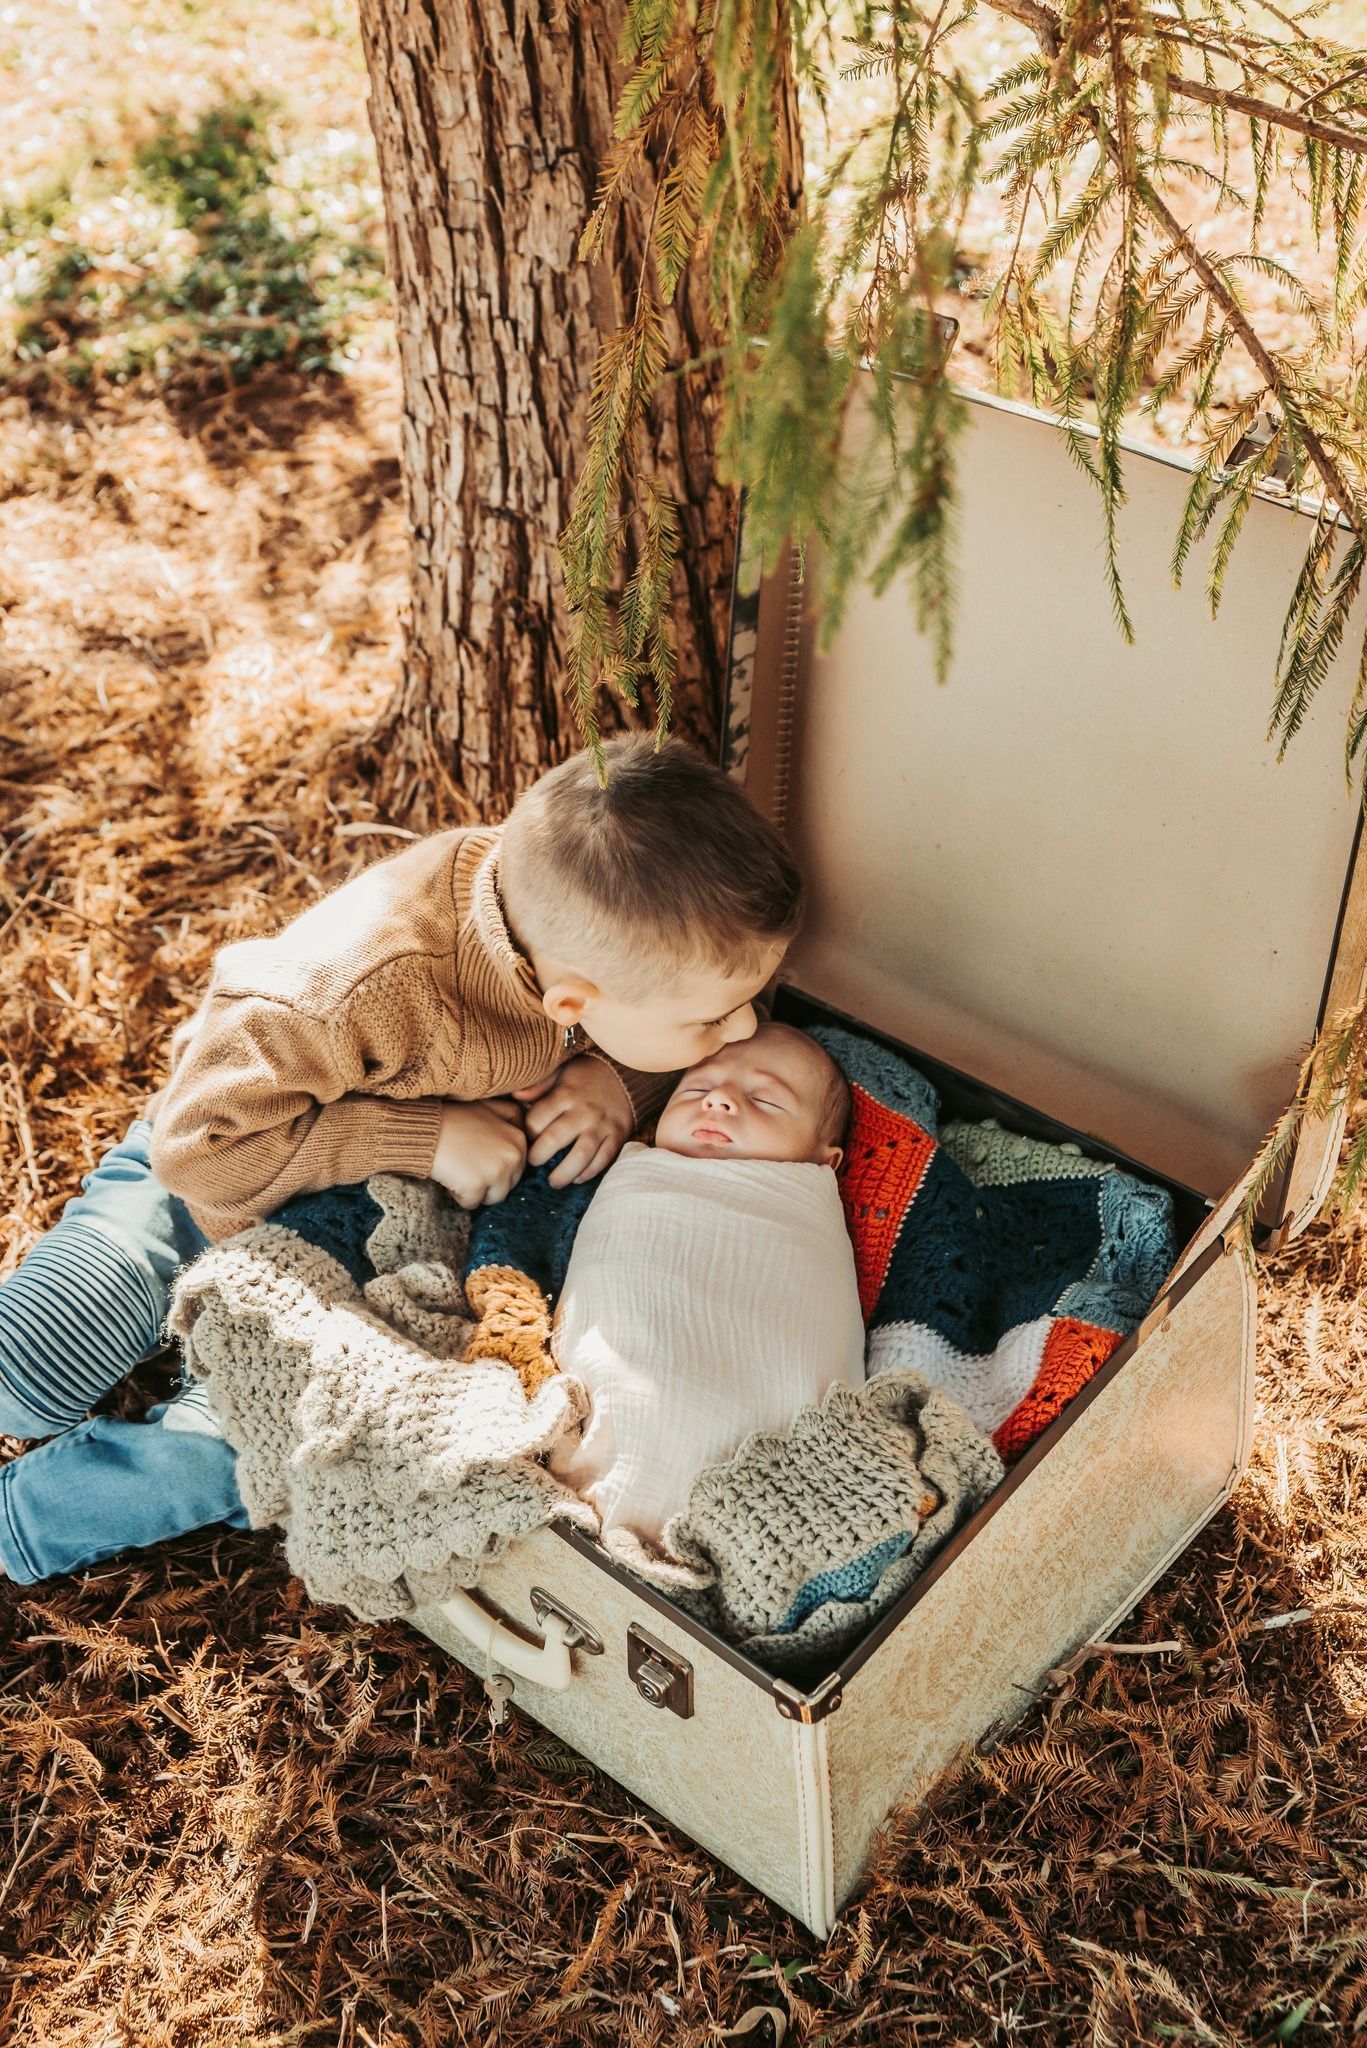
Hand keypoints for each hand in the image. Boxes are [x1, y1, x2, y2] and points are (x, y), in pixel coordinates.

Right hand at [431, 1098, 527, 1207]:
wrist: (424, 1128)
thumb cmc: (453, 1118)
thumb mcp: (490, 1108)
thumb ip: (513, 1118)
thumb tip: (529, 1133)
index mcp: (519, 1139)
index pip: (516, 1168)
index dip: (493, 1164)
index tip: (477, 1152)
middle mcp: (514, 1155)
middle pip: (507, 1185)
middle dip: (487, 1180)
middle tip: (466, 1161)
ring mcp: (497, 1171)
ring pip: (492, 1198)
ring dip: (476, 1190)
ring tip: (460, 1169)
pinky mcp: (478, 1186)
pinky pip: (472, 1204)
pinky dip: (458, 1196)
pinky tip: (450, 1176)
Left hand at [513, 1055, 632, 1187]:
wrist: (625, 1074)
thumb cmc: (585, 1076)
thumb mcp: (560, 1073)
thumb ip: (539, 1086)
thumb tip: (515, 1095)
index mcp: (565, 1095)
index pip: (537, 1120)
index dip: (527, 1135)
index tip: (525, 1141)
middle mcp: (583, 1111)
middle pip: (554, 1140)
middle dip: (538, 1157)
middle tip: (533, 1163)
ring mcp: (602, 1125)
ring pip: (581, 1155)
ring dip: (564, 1173)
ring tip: (553, 1182)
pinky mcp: (618, 1135)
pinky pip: (604, 1159)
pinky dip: (590, 1172)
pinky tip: (578, 1178)